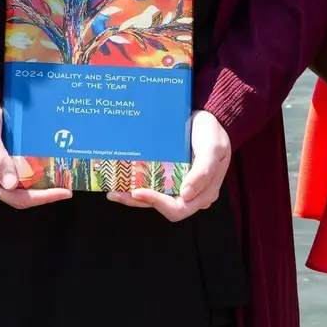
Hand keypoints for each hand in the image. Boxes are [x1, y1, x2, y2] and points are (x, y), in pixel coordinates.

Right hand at [0, 100, 71, 209]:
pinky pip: (21, 178)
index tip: (63, 192)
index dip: (40, 198)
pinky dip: (36, 177)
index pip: (15, 197)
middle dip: (45, 196)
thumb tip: (11, 184)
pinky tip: (49, 170)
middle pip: (21, 197)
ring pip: (22, 190)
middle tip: (67, 189)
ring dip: (41, 188)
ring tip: (62, 181)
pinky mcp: (2, 167)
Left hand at [110, 110, 230, 220]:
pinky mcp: (169, 178)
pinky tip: (121, 183)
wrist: (208, 118)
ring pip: (154, 201)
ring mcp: (179, 187)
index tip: (139, 191)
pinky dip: (136, 188)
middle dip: (139, 202)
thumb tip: (186, 195)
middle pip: (163, 208)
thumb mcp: (213, 148)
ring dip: (133, 198)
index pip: (179, 208)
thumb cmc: (212, 133)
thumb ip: (203, 171)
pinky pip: (152, 188)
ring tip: (113, 192)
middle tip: (116, 193)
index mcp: (204, 193)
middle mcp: (191, 195)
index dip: (158, 204)